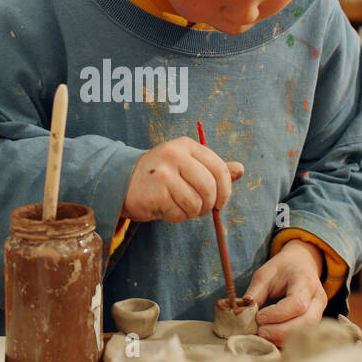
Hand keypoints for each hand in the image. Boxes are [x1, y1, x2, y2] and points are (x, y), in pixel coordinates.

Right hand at [121, 137, 243, 222]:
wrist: (121, 181)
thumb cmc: (160, 175)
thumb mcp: (187, 164)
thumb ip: (213, 168)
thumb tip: (240, 169)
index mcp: (186, 145)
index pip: (219, 168)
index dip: (225, 190)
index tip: (220, 201)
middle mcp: (174, 155)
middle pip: (209, 188)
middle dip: (209, 204)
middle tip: (201, 208)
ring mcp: (163, 174)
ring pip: (195, 203)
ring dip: (192, 212)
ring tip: (180, 206)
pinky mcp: (155, 194)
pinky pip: (179, 214)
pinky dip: (176, 217)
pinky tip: (166, 208)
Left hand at [249, 240, 326, 346]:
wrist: (301, 265)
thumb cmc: (282, 270)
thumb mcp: (265, 274)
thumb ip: (255, 293)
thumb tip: (243, 314)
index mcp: (306, 282)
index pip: (297, 303)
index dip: (277, 315)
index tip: (258, 318)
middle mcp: (318, 299)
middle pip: (307, 322)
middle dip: (281, 331)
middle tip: (259, 332)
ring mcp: (319, 312)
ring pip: (306, 332)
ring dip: (283, 338)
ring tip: (262, 336)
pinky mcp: (315, 323)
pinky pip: (302, 337)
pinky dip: (286, 341)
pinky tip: (271, 339)